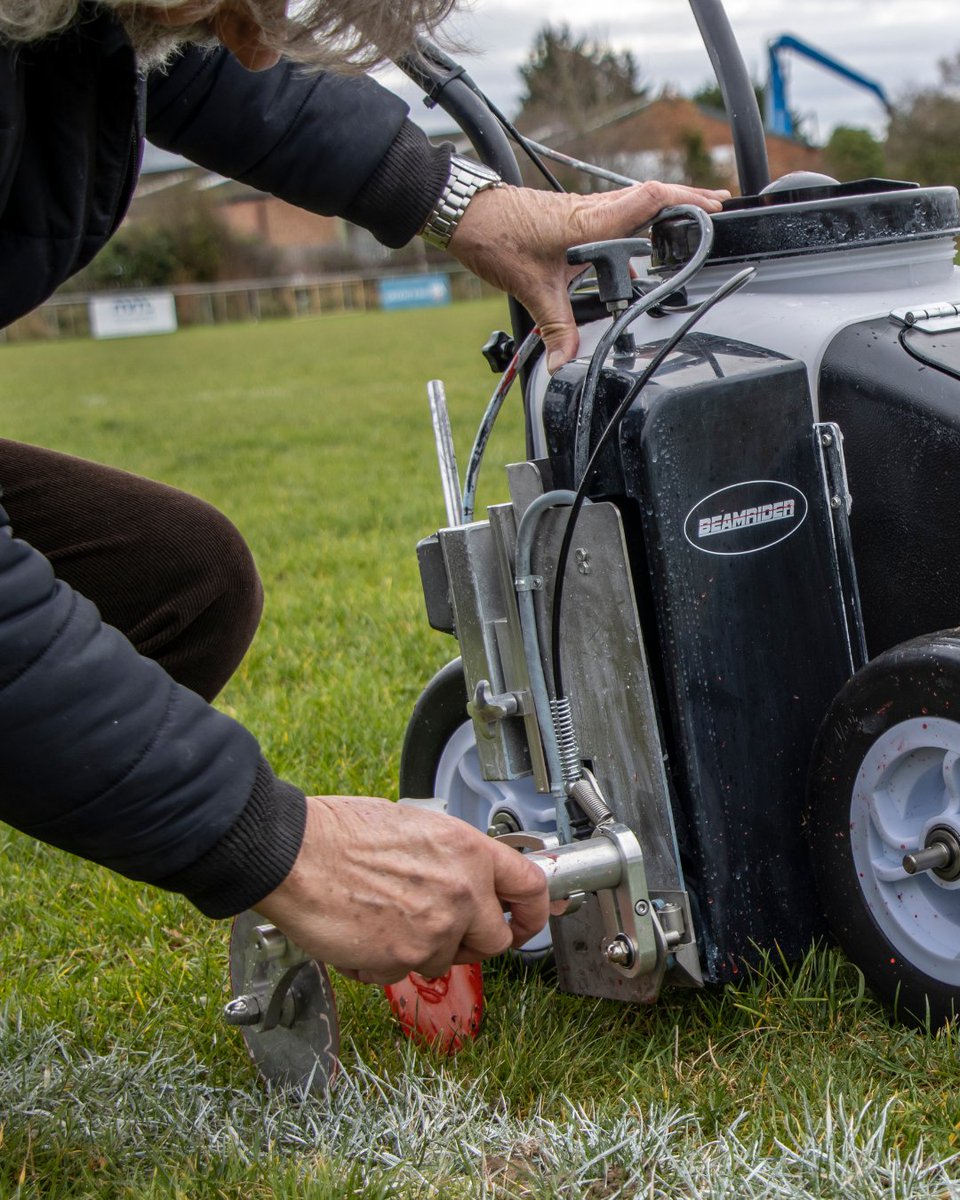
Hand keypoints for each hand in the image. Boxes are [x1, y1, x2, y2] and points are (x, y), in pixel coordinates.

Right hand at [254, 795, 549, 984]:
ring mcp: (434, 930)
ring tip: (386, 915)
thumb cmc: (341, 833)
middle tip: (447, 927)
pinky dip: (387, 961)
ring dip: (423, 947)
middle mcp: (461, 892)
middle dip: (474, 938)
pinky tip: (364, 930)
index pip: (530, 885)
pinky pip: (405, 971)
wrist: (295, 856)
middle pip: (496, 938)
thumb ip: (452, 858)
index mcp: (467, 851)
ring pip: (446, 959)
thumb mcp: (416, 825)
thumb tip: (467, 878)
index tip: (529, 917)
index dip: (534, 909)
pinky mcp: (403, 960)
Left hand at [447, 181, 728, 373]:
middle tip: (719, 207)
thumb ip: (555, 328)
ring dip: (662, 210)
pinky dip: (634, 223)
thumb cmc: (495, 235)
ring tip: (688, 221)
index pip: (649, 200)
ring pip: (633, 204)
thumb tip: (564, 362)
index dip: (685, 200)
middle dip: (688, 201)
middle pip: (651, 198)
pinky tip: (635, 248)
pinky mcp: (569, 216)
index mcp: (590, 220)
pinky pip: (613, 215)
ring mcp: (581, 210)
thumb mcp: (531, 289)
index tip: (715, 207)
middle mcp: (591, 210)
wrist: (463, 214)